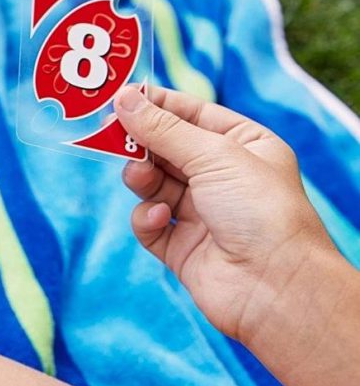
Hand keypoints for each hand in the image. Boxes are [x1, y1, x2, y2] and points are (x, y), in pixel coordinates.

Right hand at [114, 86, 337, 343]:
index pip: (191, 114)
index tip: (120, 97)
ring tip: (140, 178)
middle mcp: (222, 178)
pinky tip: (159, 218)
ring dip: (141, 178)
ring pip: (152, 184)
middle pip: (165, 149)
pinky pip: (149, 223)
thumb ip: (163, 129)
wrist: (275, 288)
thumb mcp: (213, 156)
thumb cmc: (261, 212)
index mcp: (243, 146)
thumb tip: (124, 99)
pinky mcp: (181, 246)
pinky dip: (147, 218)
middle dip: (141, 143)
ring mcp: (200, 213)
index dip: (156, 105)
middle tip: (111, 135)